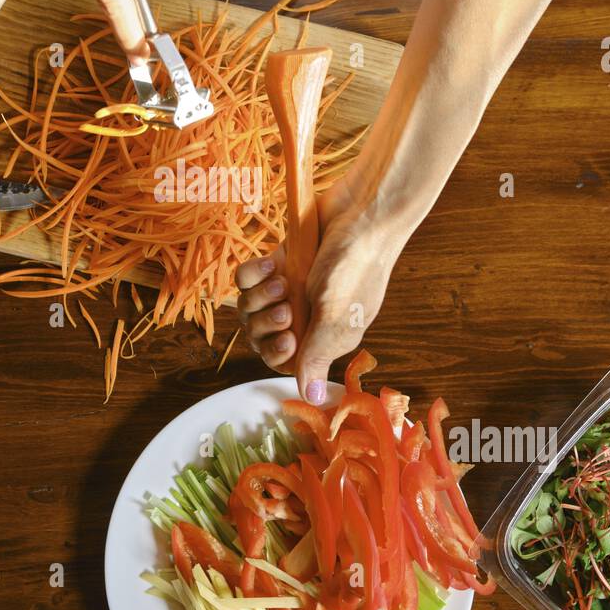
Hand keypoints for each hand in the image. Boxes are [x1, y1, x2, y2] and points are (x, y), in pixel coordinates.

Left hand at [235, 178, 408, 403]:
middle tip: (286, 306)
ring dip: (259, 298)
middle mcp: (305, 315)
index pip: (284, 360)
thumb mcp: (337, 316)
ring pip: (250, 308)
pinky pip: (247, 278)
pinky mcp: (279, 262)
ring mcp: (290, 288)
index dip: (277, 352)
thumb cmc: (357, 265)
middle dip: (266, 324)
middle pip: (262, 336)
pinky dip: (253, 273)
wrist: (361, 209)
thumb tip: (313, 399)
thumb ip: (318, 356)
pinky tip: (272, 263)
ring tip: (282, 282)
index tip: (288, 336)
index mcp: (325, 336)